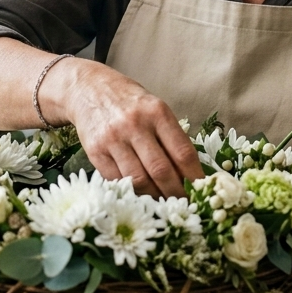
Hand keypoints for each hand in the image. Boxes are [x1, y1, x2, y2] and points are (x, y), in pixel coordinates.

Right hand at [61, 61, 203, 197]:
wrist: (89, 89)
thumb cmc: (130, 102)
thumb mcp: (155, 108)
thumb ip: (171, 136)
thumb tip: (190, 173)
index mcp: (157, 112)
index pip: (182, 152)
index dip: (194, 176)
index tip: (201, 189)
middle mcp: (135, 125)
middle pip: (161, 170)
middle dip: (176, 192)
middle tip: (185, 202)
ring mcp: (113, 139)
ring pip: (138, 180)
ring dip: (154, 196)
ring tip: (164, 202)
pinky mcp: (95, 151)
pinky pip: (117, 180)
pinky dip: (132, 191)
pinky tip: (141, 193)